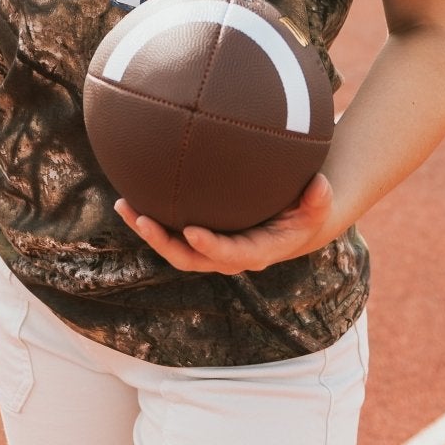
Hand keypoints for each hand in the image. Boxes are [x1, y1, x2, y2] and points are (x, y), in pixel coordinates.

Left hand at [113, 172, 339, 274]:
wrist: (294, 225)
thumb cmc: (307, 211)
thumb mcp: (319, 205)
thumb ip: (319, 198)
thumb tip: (319, 186)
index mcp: (257, 252)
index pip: (231, 255)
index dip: (210, 247)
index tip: (191, 232)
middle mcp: (229, 256)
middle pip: (191, 258)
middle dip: (165, 242)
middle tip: (143, 220)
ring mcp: (211, 248)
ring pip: (174, 247)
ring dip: (148, 230)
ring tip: (124, 205)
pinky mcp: (200, 236)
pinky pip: (172, 232)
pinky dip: (151, 218)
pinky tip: (131, 195)